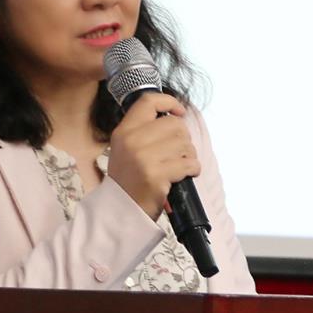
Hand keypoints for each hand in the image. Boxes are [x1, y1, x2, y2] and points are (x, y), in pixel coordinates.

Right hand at [106, 97, 198, 215]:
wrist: (120, 210)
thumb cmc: (129, 179)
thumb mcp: (126, 148)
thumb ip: (144, 131)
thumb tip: (176, 117)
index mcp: (124, 131)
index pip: (148, 102)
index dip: (169, 102)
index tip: (179, 111)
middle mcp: (132, 141)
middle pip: (175, 124)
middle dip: (184, 139)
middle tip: (178, 153)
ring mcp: (143, 158)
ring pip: (185, 144)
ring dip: (188, 156)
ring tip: (179, 166)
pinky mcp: (156, 175)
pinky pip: (189, 164)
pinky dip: (192, 170)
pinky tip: (183, 175)